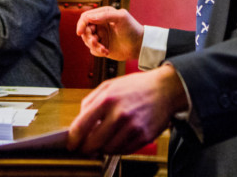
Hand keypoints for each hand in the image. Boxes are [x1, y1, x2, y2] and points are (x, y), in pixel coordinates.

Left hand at [67, 64, 186, 154]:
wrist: (165, 88)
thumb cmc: (136, 86)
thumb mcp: (109, 85)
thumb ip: (90, 100)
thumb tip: (79, 118)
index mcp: (107, 99)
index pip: (81, 126)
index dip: (72, 139)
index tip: (71, 143)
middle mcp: (119, 114)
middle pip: (93, 143)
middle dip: (85, 148)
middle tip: (85, 147)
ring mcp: (132, 127)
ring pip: (108, 150)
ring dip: (103, 148)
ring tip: (105, 140)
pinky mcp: (144, 137)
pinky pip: (124, 151)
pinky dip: (117, 148)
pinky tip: (118, 138)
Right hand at [76, 6, 143, 61]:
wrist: (140, 46)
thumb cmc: (133, 29)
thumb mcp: (121, 17)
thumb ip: (105, 15)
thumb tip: (89, 18)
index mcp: (103, 15)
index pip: (86, 17)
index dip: (81, 24)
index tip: (80, 32)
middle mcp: (100, 25)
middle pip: (84, 30)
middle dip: (88, 37)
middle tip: (95, 41)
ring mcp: (101, 36)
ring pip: (87, 41)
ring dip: (93, 45)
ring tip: (103, 48)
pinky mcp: (102, 47)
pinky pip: (93, 50)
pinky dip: (98, 51)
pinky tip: (107, 52)